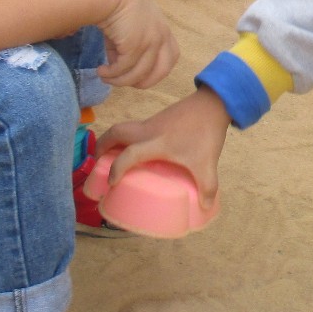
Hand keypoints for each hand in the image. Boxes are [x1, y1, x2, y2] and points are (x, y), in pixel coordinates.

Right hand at [89, 87, 231, 203]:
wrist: (214, 104)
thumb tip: (205, 207)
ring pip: (124, 127)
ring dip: (113, 139)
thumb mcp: (207, 163)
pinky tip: (137, 148)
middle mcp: (148, 130)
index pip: (128, 154)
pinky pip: (135, 127)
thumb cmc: (206, 133)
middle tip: (98, 161)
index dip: (117, 168)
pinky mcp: (158, 119)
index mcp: (156, 142)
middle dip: (102, 146)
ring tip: (112, 156)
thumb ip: (207, 186)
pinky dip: (128, 136)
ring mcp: (152, 122)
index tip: (112, 183)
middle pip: (115, 132)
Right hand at [94, 0, 178, 88]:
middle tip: (126, 82)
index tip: (140, 74)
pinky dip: (112, 74)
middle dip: (145, 81)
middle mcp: (161, 36)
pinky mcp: (135, 45)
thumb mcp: (127, 27)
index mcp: (163, 29)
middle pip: (162, 70)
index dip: (157, 69)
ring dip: (121, 80)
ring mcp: (151, 41)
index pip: (170, 56)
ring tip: (105, 77)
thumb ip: (127, 47)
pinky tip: (101, 71)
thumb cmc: (116, 3)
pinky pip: (124, 69)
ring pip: (139, 74)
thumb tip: (116, 66)